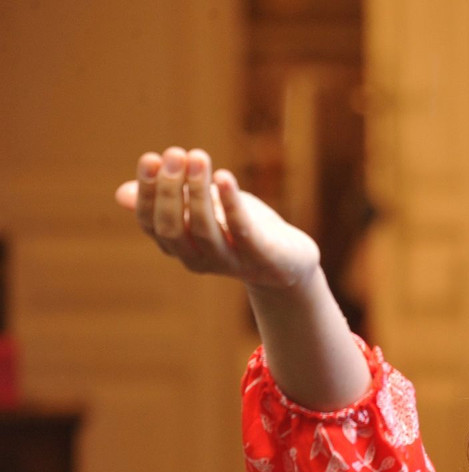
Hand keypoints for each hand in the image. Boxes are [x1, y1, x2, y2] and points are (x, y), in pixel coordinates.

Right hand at [115, 147, 320, 288]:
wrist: (289, 263)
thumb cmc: (240, 231)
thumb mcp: (201, 213)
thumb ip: (168, 203)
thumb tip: (121, 194)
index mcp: (180, 247)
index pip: (152, 223)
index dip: (147, 192)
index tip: (150, 158)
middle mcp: (199, 259)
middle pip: (172, 228)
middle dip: (169, 190)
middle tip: (174, 153)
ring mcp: (231, 261)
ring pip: (204, 229)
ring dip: (197, 191)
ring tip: (197, 156)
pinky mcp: (262, 257)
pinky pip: (243, 230)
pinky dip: (231, 204)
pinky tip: (225, 177)